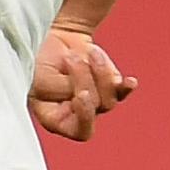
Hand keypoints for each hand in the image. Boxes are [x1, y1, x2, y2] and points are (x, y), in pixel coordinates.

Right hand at [29, 24, 135, 142]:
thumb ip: (63, 90)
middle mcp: (78, 115)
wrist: (52, 37)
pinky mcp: (109, 85)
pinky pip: (122, 90)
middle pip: (95, 107)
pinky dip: (126, 86)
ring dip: (97, 71)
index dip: (85, 117)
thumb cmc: (39, 61)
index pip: (79, 131)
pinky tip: (130, 82)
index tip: (81, 94)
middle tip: (70, 58)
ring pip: (109, 98)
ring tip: (83, 53)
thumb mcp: (42, 78)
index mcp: (56, 119)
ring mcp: (96, 101)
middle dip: (83, 79)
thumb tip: (89, 90)